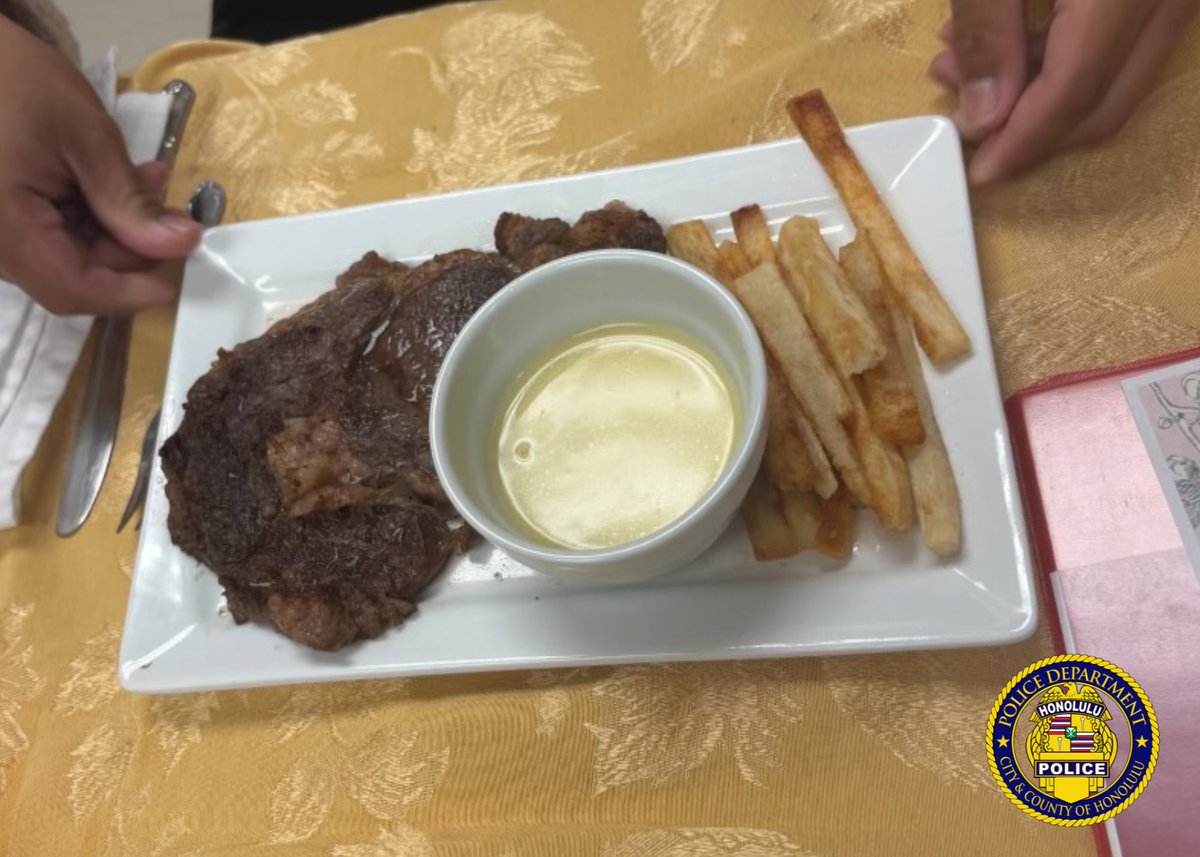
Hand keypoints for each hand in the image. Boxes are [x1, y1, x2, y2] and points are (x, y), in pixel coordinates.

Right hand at [0, 15, 200, 313]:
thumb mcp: (85, 137)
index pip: (72, 290)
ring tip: (149, 181)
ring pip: (66, 257)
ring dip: (117, 230)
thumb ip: (130, 201)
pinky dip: (90, 217)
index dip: (130, 293)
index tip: (177, 281)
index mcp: (2, 227)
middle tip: (176, 215)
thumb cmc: (15, 79)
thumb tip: (182, 244)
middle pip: (73, 276)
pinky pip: (48, 235)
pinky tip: (115, 181)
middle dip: (132, 251)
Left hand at [929, 0, 1199, 184]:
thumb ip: (987, 33)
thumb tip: (982, 119)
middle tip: (962, 118)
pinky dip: (1068, 57)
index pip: (1075, 93)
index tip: (979, 172)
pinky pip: (1128, 44)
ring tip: (963, 67)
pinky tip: (1007, 39)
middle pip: (1104, 101)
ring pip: (1118, 78)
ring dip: (1040, 91)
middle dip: (1028, 128)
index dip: (1021, 141)